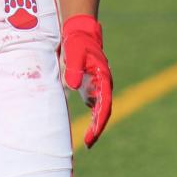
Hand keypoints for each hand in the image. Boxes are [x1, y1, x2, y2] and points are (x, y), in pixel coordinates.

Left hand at [60, 14, 112, 147]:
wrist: (78, 32)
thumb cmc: (77, 42)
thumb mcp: (73, 52)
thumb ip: (73, 68)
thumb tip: (73, 87)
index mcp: (103, 79)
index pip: (104, 107)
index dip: (98, 124)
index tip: (91, 138)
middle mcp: (104, 84)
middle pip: (103, 111)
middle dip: (97, 129)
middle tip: (88, 144)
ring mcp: (98, 85)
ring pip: (99, 109)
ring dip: (95, 124)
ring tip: (88, 140)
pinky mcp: (90, 84)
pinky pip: (93, 103)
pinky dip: (91, 114)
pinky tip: (86, 125)